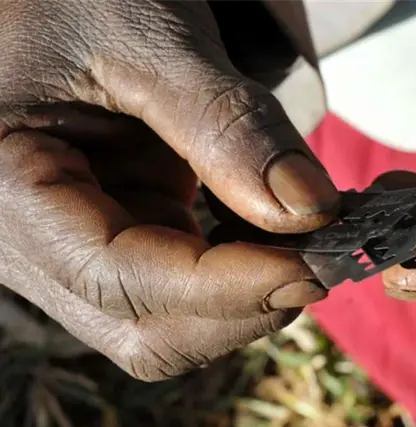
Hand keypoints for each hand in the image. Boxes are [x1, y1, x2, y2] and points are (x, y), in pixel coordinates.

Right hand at [0, 0, 338, 380]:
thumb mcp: (148, 39)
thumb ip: (227, 126)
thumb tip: (308, 209)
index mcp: (9, 192)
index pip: (117, 280)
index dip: (223, 288)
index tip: (310, 266)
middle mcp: (36, 246)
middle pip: (146, 332)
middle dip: (240, 309)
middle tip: (318, 260)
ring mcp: (84, 251)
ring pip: (172, 325)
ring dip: (248, 300)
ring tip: (304, 243)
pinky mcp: (126, 240)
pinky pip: (187, 290)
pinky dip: (243, 276)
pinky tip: (276, 234)